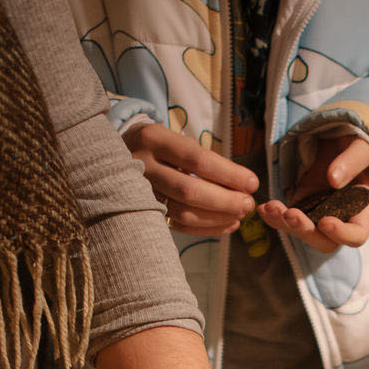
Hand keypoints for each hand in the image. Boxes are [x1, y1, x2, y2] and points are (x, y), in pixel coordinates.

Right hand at [122, 122, 257, 235]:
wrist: (116, 155)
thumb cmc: (160, 148)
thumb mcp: (176, 141)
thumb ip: (205, 161)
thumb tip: (243, 185)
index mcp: (154, 139)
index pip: (197, 159)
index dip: (228, 174)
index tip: (252, 183)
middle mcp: (143, 165)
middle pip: (189, 190)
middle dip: (225, 200)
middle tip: (248, 205)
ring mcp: (139, 192)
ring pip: (183, 212)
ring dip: (217, 217)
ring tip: (240, 216)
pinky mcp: (142, 212)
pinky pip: (177, 226)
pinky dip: (205, 228)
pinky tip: (226, 224)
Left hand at [259, 132, 368, 252]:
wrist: (342, 145)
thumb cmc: (359, 148)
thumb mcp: (362, 148)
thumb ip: (351, 162)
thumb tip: (334, 179)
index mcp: (363, 212)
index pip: (356, 235)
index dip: (341, 234)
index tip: (325, 221)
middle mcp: (342, 221)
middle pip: (325, 243)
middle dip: (306, 231)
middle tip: (291, 214)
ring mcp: (320, 218)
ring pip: (303, 234)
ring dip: (285, 224)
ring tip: (271, 207)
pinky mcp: (303, 210)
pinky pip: (288, 221)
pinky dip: (275, 217)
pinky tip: (264, 208)